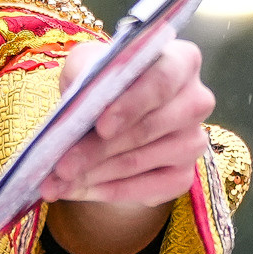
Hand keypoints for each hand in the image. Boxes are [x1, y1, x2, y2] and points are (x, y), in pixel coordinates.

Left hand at [40, 30, 214, 253]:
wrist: (111, 120)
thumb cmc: (103, 84)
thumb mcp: (89, 65)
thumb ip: (86, 73)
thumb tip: (78, 105)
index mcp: (181, 62)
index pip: (162, 80)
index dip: (132, 104)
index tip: (101, 126)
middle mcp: (196, 101)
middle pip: (148, 128)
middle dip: (98, 149)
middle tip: (61, 166)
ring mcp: (193, 142)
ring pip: (140, 162)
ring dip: (93, 174)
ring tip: (56, 181)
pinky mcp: (183, 176)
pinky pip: (144, 189)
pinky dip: (105, 191)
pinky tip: (76, 190)